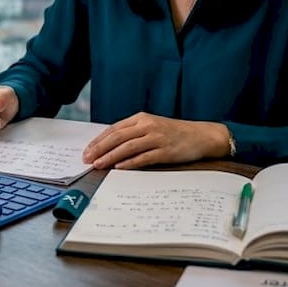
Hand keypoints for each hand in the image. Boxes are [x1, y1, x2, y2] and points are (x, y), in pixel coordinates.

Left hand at [82, 113, 229, 168]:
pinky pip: (144, 157)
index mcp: (141, 118)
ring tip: (98, 165)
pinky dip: (130, 162)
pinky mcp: (165, 151)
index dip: (98, 140)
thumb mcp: (151, 127)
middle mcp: (147, 126)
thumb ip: (133, 133)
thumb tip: (109, 147)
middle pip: (117, 137)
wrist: (201, 136)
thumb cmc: (174, 133)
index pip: (114, 129)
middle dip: (99, 149)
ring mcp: (157, 138)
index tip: (87, 151)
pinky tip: (119, 167)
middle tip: (87, 159)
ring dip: (110, 156)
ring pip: (127, 147)